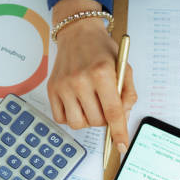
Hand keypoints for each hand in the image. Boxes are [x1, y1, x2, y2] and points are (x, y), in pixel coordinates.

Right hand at [47, 0, 136, 152]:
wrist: (78, 33)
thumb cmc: (102, 50)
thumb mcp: (124, 67)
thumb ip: (128, 94)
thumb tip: (122, 119)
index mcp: (102, 73)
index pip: (113, 112)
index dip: (119, 132)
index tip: (122, 146)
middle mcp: (80, 80)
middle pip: (97, 121)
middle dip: (105, 119)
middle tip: (105, 104)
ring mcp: (63, 85)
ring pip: (79, 124)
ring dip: (88, 120)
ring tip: (92, 104)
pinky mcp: (51, 89)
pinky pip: (62, 119)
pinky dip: (72, 116)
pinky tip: (78, 103)